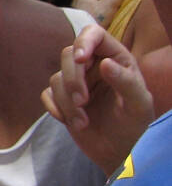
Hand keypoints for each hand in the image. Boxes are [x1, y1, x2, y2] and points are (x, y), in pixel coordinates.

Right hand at [41, 23, 153, 174]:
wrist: (118, 151)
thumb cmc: (134, 125)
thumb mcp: (138, 104)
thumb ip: (126, 81)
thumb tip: (104, 63)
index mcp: (115, 58)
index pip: (94, 34)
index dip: (84, 42)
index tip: (80, 59)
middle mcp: (93, 65)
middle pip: (67, 55)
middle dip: (73, 80)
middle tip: (83, 102)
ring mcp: (75, 82)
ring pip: (56, 78)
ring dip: (67, 103)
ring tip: (83, 122)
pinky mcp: (61, 98)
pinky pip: (47, 95)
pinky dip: (56, 109)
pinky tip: (71, 123)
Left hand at [73, 0, 128, 30]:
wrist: (82, 37)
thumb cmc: (96, 18)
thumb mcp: (111, 4)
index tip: (121, 5)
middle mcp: (77, 4)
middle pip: (98, 3)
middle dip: (108, 8)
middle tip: (117, 14)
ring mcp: (77, 16)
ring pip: (95, 13)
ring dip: (104, 17)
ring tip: (111, 22)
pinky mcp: (79, 26)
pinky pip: (91, 22)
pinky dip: (98, 24)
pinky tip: (104, 29)